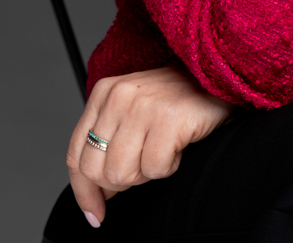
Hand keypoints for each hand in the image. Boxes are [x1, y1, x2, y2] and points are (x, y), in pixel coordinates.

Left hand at [66, 66, 232, 226]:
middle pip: (97, 171)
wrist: (217, 79)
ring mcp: (143, 106)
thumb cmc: (174, 101)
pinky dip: (169, 166)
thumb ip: (107, 143)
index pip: (76, 155)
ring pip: (122, 174)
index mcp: (104, 92)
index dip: (83, 192)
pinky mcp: (168, 119)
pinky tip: (178, 145)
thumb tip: (94, 195)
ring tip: (162, 149)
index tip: (95, 213)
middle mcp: (119, 95)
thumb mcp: (131, 111)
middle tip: (144, 165)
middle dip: (120, 182)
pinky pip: (155, 169)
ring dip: (146, 173)